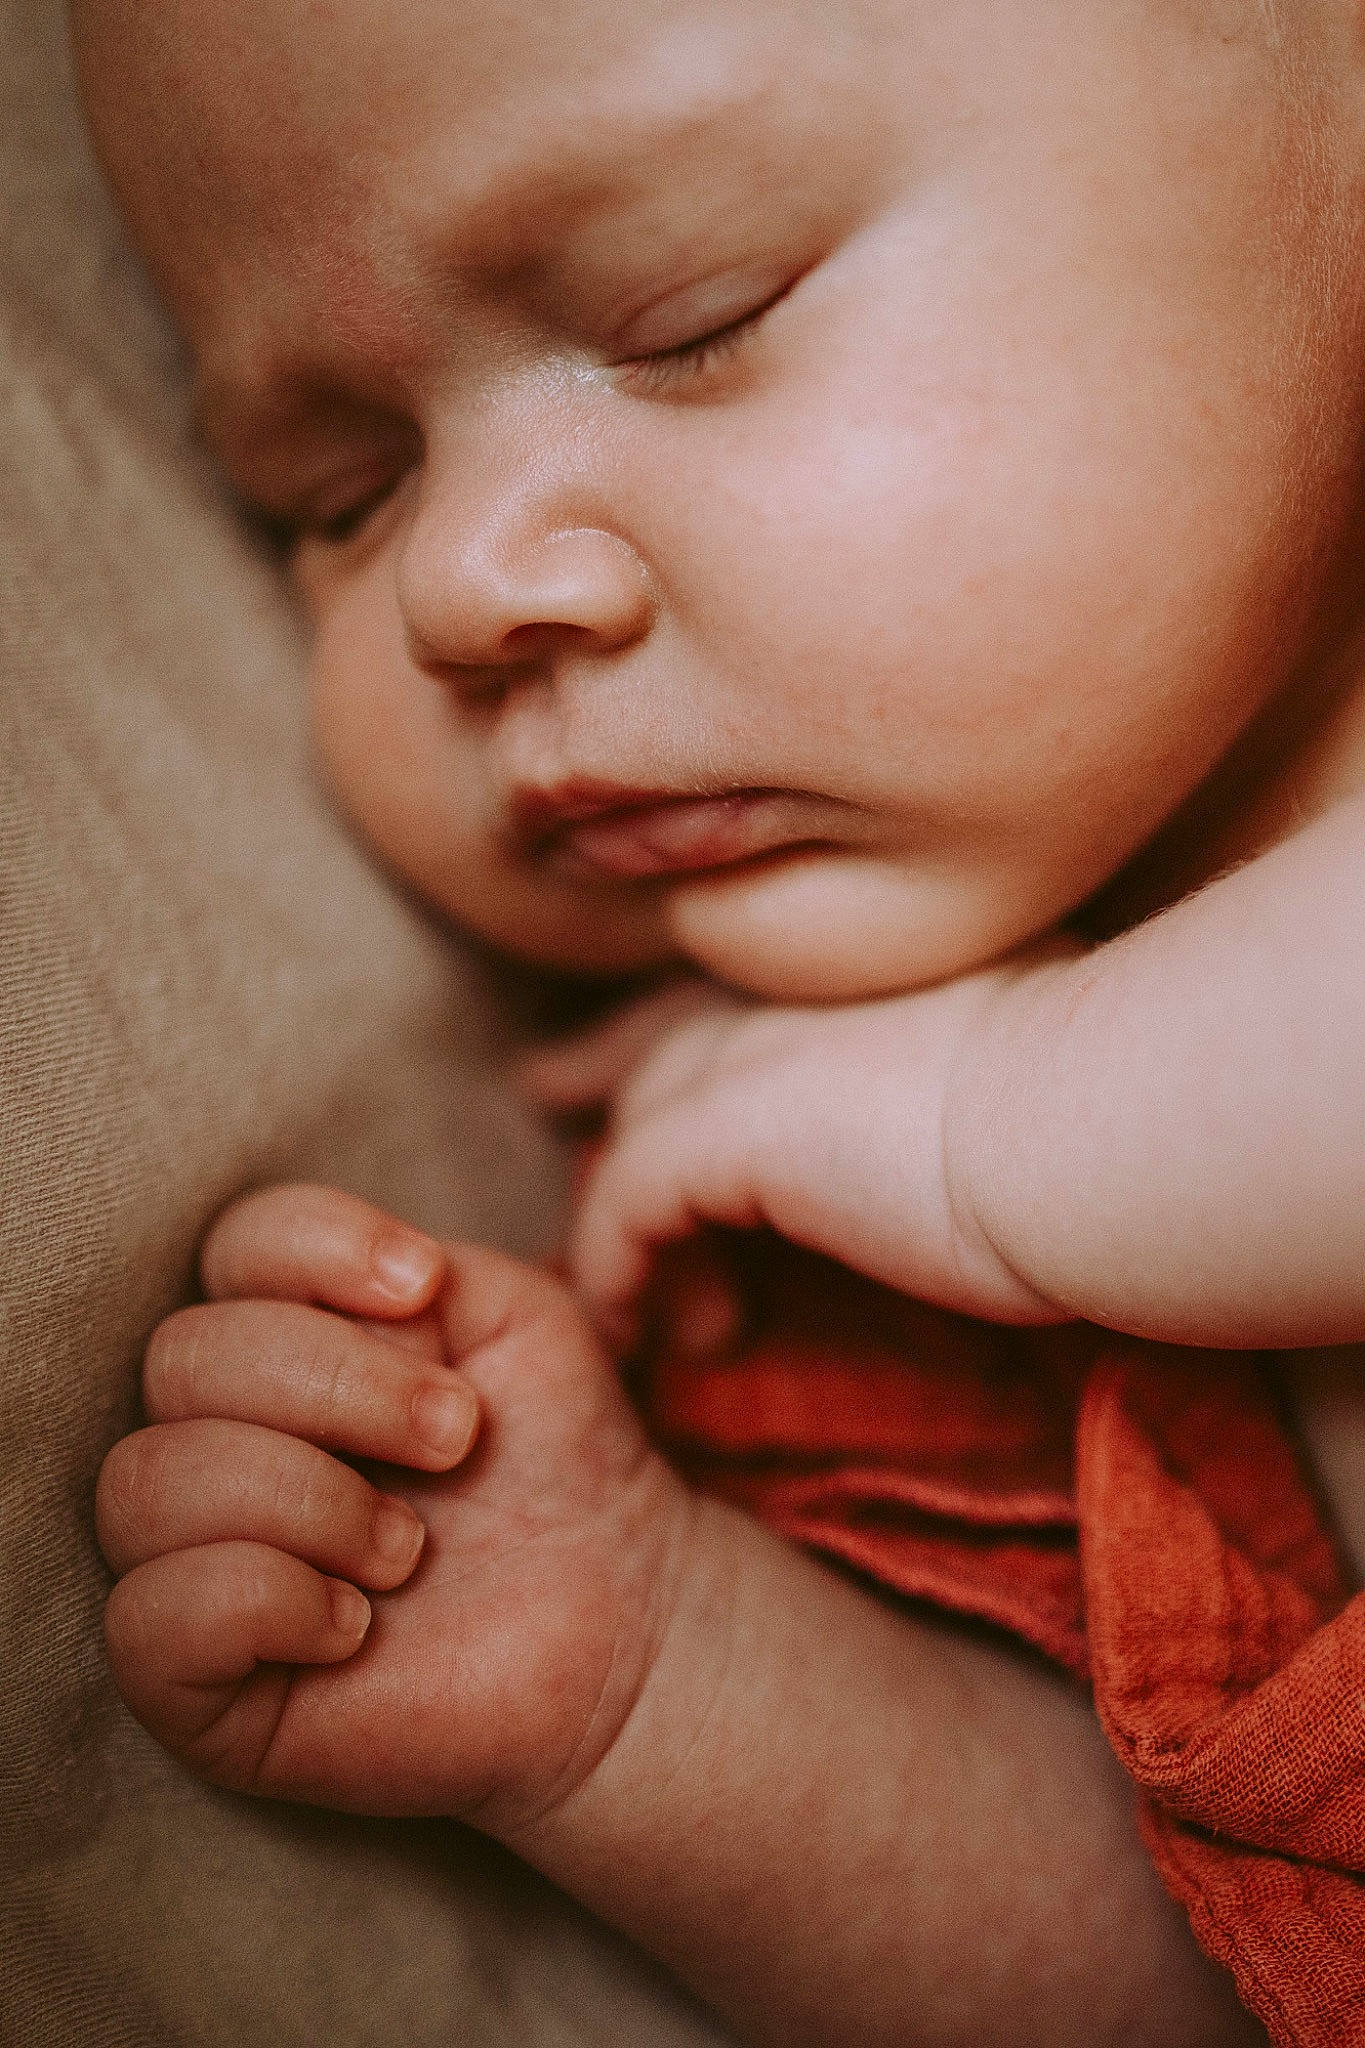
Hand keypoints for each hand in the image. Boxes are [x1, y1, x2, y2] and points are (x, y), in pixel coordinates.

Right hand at [97, 1184, 696, 1827]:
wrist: (618, 1625)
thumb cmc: (560, 1469)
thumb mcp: (522, 1327)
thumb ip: (431, 1277)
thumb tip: (344, 1307)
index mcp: (288, 1338)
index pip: (237, 1248)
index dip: (316, 1245)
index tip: (426, 1284)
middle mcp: (216, 1437)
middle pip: (183, 1357)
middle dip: (338, 1386)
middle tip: (455, 1438)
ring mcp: (191, 1561)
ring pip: (145, 1482)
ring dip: (307, 1499)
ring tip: (408, 1547)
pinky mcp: (191, 1687)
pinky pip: (146, 1618)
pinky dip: (261, 1600)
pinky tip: (352, 1623)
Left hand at [546, 959, 1074, 1351]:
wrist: (1107, 1121)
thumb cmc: (1118, 1113)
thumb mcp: (1048, 1073)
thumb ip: (986, 1077)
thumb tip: (996, 1126)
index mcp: (881, 975)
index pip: (754, 988)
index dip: (692, 1018)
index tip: (636, 1045)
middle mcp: (807, 996)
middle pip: (671, 1038)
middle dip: (610, 1071)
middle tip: (551, 1096)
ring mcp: (763, 1053)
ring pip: (646, 1121)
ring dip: (633, 1213)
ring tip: (647, 1309)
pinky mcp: (731, 1130)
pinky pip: (630, 1203)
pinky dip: (621, 1269)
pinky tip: (639, 1334)